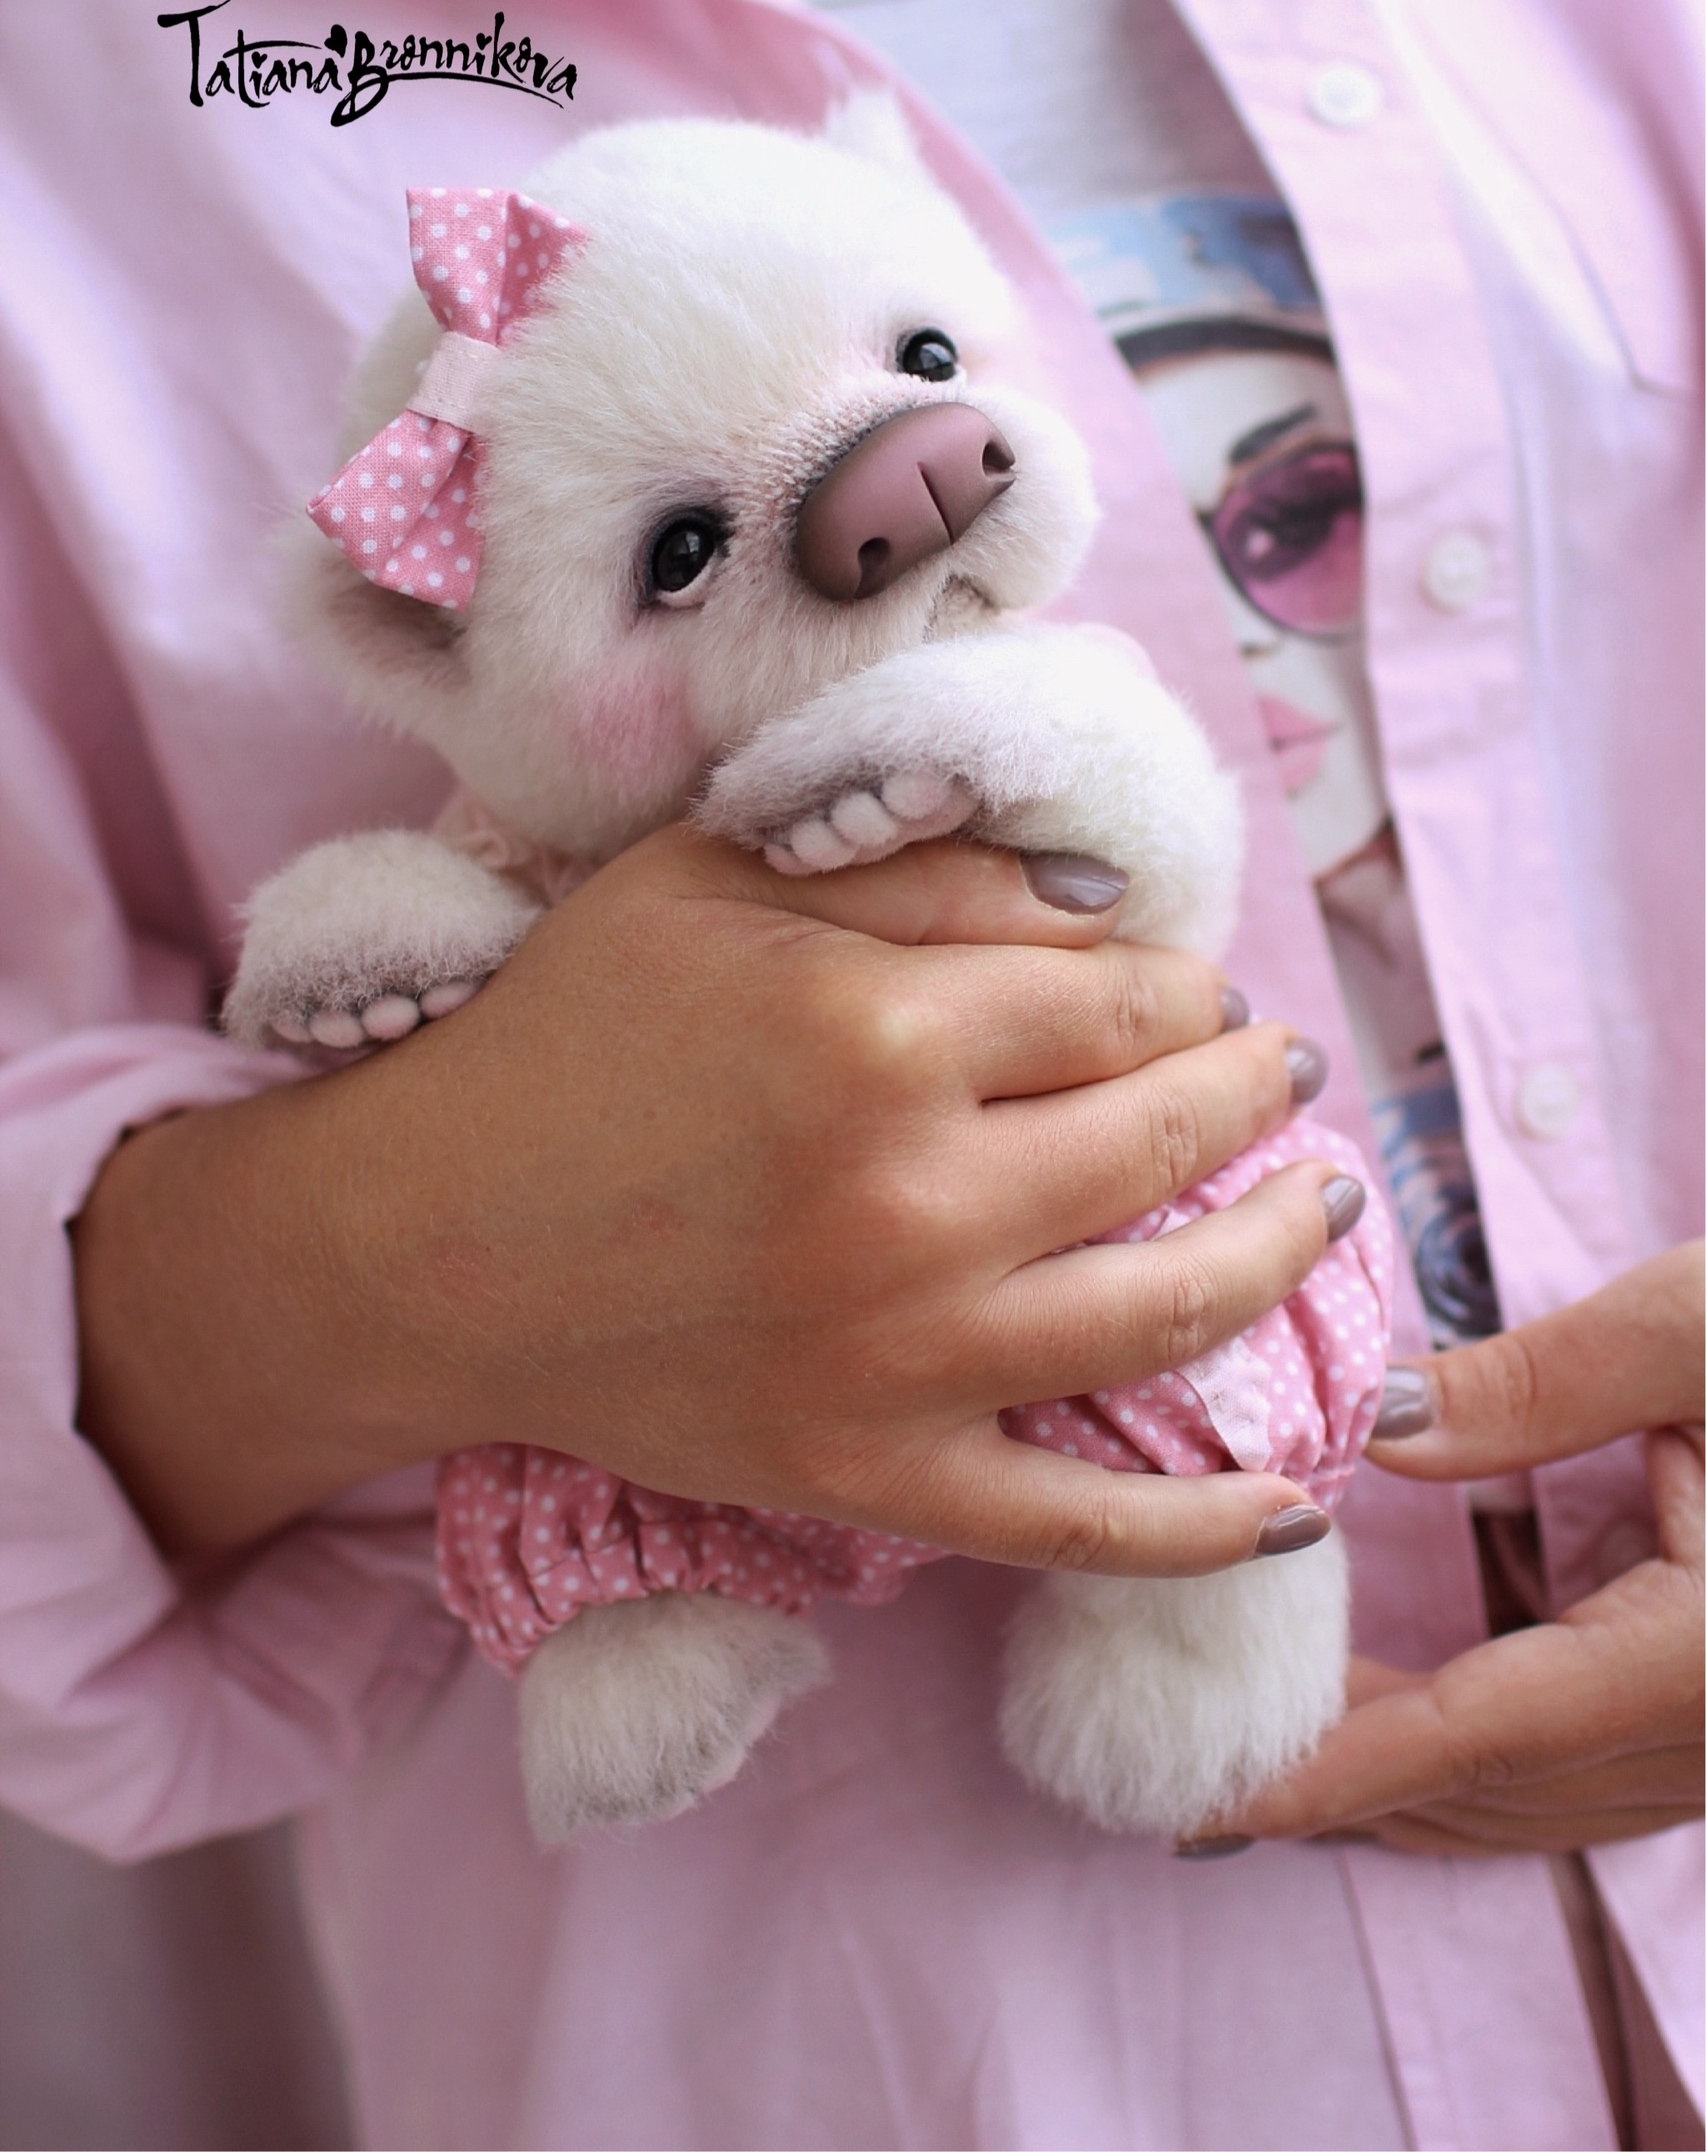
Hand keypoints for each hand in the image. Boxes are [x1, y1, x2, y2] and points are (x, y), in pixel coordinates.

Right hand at [76, 824, 1348, 1567]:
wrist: (431, 1245)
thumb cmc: (568, 1036)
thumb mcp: (714, 882)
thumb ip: (917, 869)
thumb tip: (1108, 904)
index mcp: (881, 1032)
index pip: (1127, 998)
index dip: (1186, 983)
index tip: (1191, 987)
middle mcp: (915, 1199)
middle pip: (1172, 1135)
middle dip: (1253, 1090)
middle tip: (1277, 1073)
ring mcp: (906, 1357)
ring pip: (1171, 1311)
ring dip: (1281, 1254)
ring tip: (1323, 1208)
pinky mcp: (877, 1476)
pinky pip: (1079, 1526)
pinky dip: (1204, 1526)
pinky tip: (1297, 1495)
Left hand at [1217, 1243, 1704, 1853]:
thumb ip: (1535, 1386)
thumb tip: (1376, 1428)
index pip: (1480, 1735)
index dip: (1335, 1774)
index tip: (1215, 1803)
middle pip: (1504, 1789)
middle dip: (1349, 1788)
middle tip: (1199, 1764)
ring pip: (1555, 1797)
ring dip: (1417, 1784)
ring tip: (1278, 1750)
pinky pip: (1600, 1767)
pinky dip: (1496, 1757)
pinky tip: (1423, 1717)